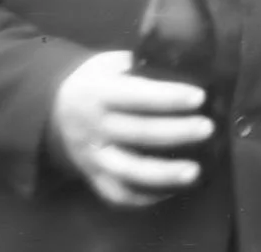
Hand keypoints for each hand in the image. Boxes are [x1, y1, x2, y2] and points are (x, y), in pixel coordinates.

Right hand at [49, 51, 213, 207]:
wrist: (52, 109)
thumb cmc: (96, 80)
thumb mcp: (109, 63)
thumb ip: (141, 64)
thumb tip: (186, 63)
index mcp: (98, 92)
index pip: (136, 95)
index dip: (168, 97)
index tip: (199, 97)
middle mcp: (93, 126)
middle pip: (138, 132)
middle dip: (176, 132)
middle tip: (208, 128)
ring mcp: (92, 156)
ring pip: (128, 171)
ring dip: (163, 174)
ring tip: (195, 172)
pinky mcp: (93, 177)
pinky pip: (117, 194)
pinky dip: (145, 197)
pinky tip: (173, 191)